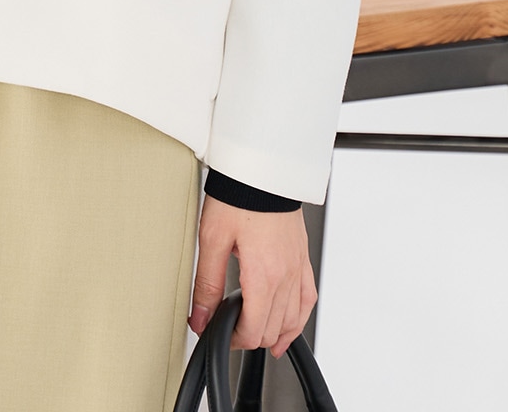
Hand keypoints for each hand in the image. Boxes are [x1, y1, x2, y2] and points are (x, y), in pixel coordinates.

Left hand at [188, 197, 316, 357]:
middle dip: (250, 336)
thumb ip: (207, 284)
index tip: (220, 333)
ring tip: (257, 338)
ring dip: (275, 333)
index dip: (234, 339)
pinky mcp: (302, 257)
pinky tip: (290, 325)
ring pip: (293, 319)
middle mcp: (285, 276)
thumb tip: (200, 318)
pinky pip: (307, 298)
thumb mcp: (213, 240)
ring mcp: (297, 267)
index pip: (254, 329)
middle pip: (273, 328)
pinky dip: (299, 318)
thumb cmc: (238, 196)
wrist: (262, 168)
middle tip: (229, 330)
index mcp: (263, 275)